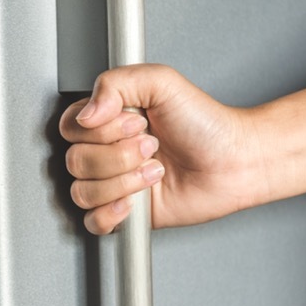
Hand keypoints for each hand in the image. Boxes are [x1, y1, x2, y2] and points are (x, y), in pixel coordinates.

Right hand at [59, 64, 266, 233]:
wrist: (235, 161)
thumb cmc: (206, 124)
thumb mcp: (161, 82)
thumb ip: (115, 83)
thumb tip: (86, 114)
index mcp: (107, 120)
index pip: (71, 127)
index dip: (100, 129)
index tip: (135, 123)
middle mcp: (106, 151)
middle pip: (75, 160)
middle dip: (119, 156)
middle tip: (151, 147)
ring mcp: (113, 183)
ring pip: (82, 192)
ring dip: (123, 183)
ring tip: (154, 172)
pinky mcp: (125, 213)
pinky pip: (92, 222)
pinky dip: (110, 213)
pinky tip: (134, 201)